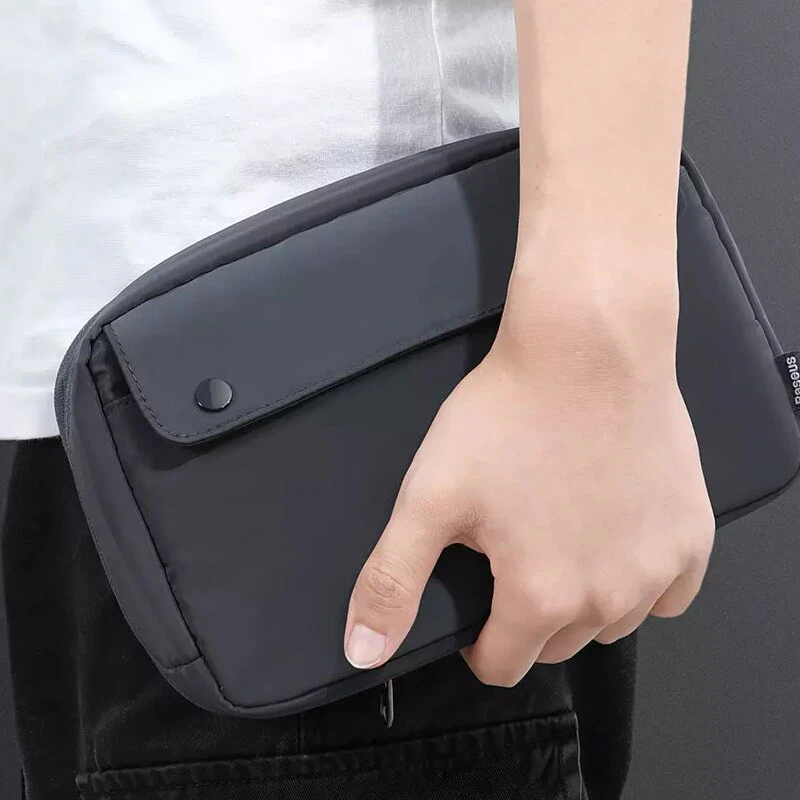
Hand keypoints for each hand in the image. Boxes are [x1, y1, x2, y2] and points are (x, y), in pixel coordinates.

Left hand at [343, 251, 714, 685]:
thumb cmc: (511, 415)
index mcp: (541, 597)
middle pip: (557, 645)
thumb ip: (394, 581)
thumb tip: (365, 651)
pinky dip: (642, 580)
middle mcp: (608, 599)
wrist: (587, 349)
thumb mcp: (430, 496)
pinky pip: (669, 593)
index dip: (477, 643)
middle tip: (511, 553)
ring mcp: (658, 569)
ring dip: (585, 601)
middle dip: (527, 618)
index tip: (475, 605)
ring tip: (560, 540)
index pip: (502, 665)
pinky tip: (617, 540)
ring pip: (611, 623)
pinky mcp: (691, 536)